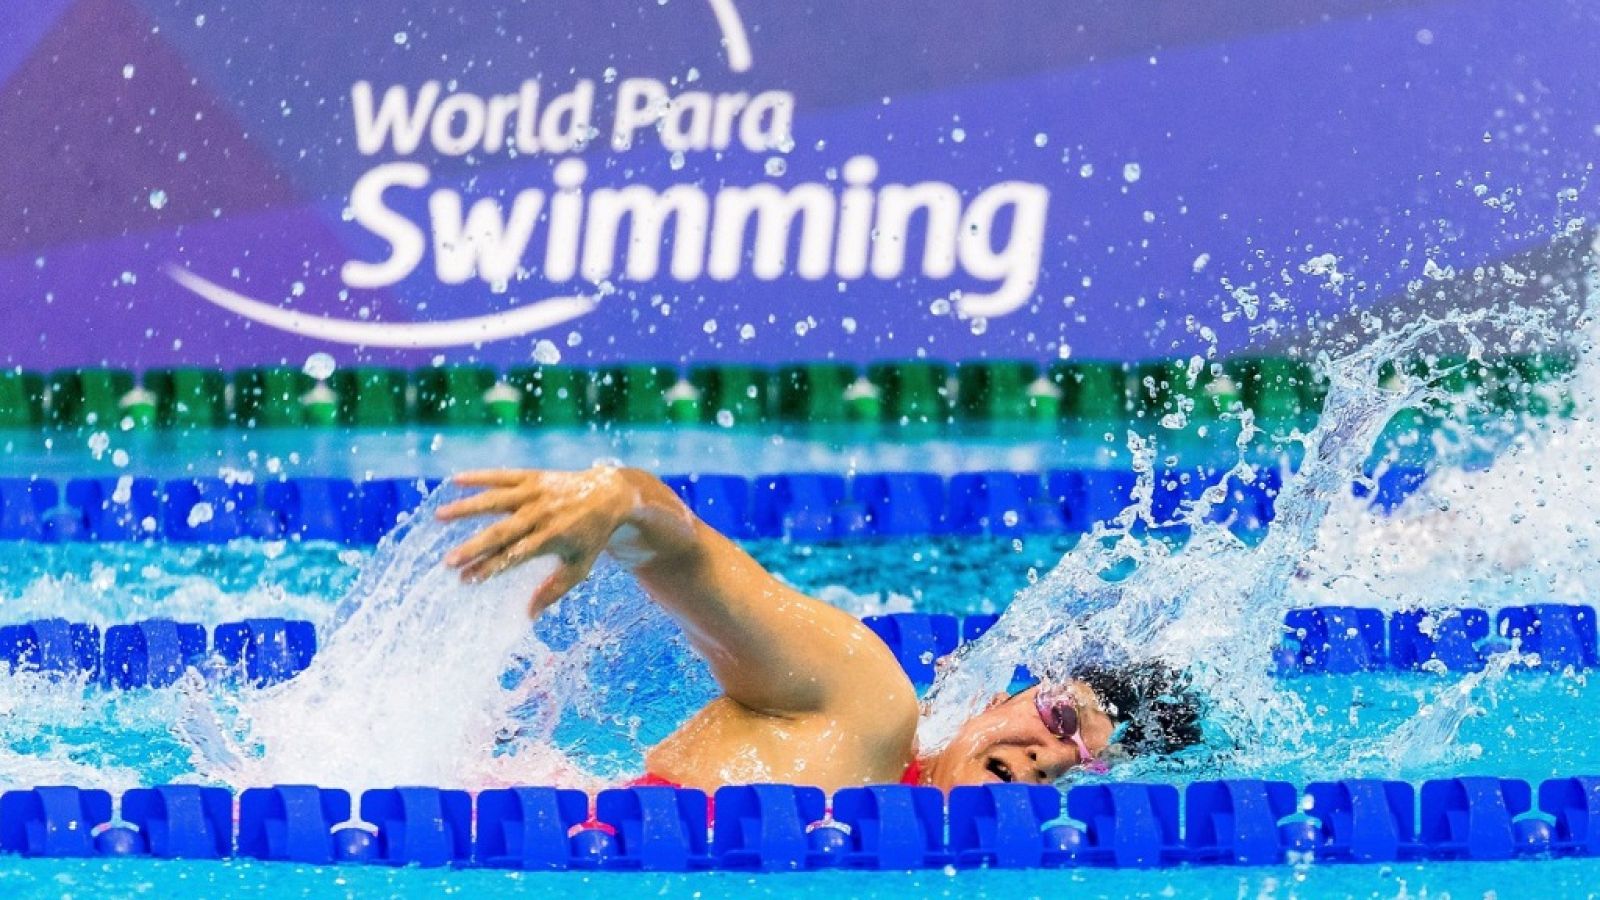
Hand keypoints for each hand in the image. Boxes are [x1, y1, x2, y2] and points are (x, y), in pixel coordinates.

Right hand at [436, 467, 633, 615]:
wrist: (610, 495)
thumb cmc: (591, 537)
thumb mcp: (579, 567)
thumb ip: (554, 591)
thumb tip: (528, 616)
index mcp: (552, 537)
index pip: (515, 556)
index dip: (490, 568)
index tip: (466, 580)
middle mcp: (542, 514)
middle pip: (501, 532)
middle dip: (474, 547)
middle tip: (448, 561)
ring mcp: (536, 493)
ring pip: (496, 500)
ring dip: (467, 508)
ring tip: (438, 516)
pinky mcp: (533, 476)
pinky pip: (503, 475)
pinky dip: (480, 477)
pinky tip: (455, 480)